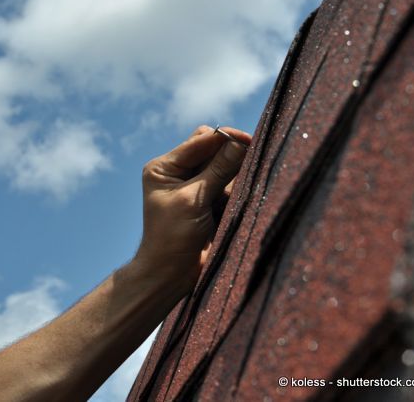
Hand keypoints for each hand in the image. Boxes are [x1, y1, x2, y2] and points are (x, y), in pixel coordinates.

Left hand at [134, 125, 250, 294]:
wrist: (171, 274)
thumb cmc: (173, 237)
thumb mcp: (195, 199)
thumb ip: (218, 169)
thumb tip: (240, 142)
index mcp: (164, 167)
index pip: (200, 141)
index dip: (225, 138)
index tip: (249, 141)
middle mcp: (177, 173)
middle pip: (213, 150)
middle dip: (230, 158)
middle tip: (247, 167)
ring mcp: (194, 187)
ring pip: (225, 168)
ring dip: (234, 177)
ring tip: (230, 198)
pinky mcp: (209, 202)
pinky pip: (229, 187)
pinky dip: (236, 192)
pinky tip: (232, 206)